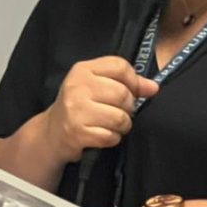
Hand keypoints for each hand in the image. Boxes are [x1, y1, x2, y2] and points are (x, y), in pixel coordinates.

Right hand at [40, 56, 159, 162]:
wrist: (53, 132)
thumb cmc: (80, 106)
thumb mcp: (97, 86)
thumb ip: (126, 83)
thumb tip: (153, 87)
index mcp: (83, 70)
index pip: (120, 67)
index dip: (134, 81)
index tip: (133, 91)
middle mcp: (77, 87)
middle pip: (123, 94)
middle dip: (128, 108)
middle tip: (118, 112)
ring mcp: (76, 110)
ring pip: (120, 118)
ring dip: (122, 126)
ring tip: (111, 125)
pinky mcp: (77, 132)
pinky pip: (111, 136)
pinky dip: (112, 139)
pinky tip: (102, 135)